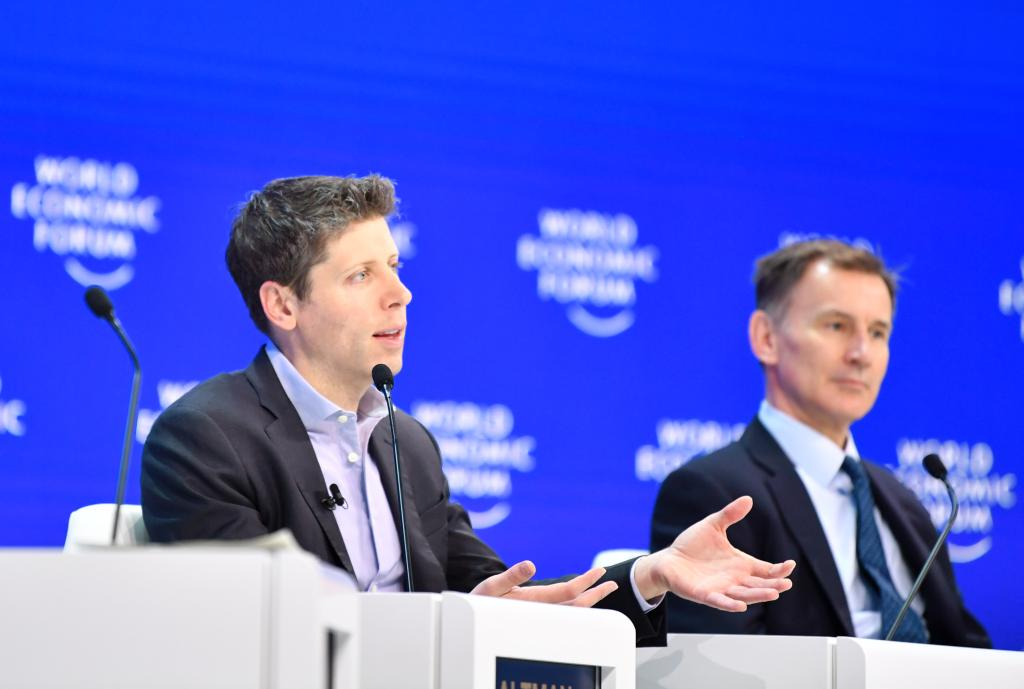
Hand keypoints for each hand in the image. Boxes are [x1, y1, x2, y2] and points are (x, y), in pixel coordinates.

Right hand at [470, 560, 617, 606]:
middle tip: (612, 584)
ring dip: (588, 600)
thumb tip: (531, 565)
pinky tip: (578, 601)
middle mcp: (539, 610)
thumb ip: (511, 576)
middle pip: (575, 604)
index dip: (586, 581)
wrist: (468, 622)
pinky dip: (574, 606)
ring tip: (601, 591)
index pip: (567, 591)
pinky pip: (560, 612)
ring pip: (570, 610)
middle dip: (595, 594)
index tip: (601, 572)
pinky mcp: (533, 616)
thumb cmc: (477, 603)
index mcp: (532, 600)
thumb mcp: (490, 586)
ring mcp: (538, 615)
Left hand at [634, 496, 794, 610]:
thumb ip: (730, 514)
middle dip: (774, 585)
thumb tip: (748, 498)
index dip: (779, 569)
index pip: (765, 570)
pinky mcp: (704, 595)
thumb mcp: (713, 525)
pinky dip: (730, 604)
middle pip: (759, 585)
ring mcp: (721, 589)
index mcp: (741, 564)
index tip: (790, 565)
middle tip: (787, 583)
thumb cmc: (692, 545)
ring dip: (758, 595)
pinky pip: (719, 602)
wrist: (669, 559)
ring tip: (773, 593)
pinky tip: (741, 606)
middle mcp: (735, 579)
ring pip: (744, 595)